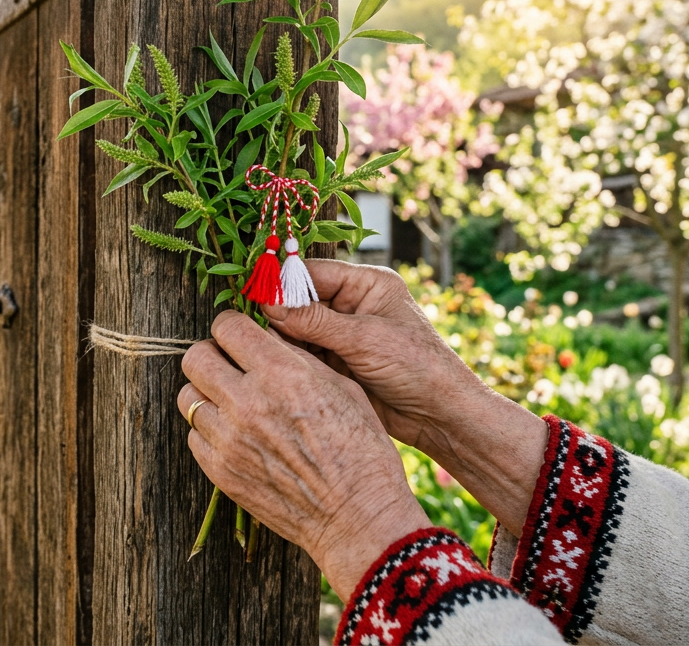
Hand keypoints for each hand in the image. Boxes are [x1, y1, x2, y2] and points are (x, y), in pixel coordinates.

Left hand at [178, 309, 429, 598]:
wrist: (357, 517)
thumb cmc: (361, 450)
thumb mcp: (342, 387)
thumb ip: (296, 358)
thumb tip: (266, 337)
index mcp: (282, 374)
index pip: (227, 327)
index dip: (233, 327)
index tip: (240, 337)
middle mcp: (248, 403)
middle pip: (194, 358)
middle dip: (212, 356)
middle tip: (230, 367)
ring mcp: (229, 440)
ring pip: (187, 398)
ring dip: (207, 394)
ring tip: (231, 403)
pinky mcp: (221, 472)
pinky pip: (195, 437)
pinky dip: (210, 432)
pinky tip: (237, 436)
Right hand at [260, 260, 475, 447]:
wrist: (440, 416)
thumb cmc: (416, 366)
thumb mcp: (364, 339)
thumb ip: (314, 321)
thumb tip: (268, 304)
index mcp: (367, 284)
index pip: (313, 272)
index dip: (281, 282)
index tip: (251, 292)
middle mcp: (353, 305)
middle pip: (301, 300)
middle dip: (278, 312)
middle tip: (248, 323)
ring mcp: (344, 335)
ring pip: (298, 329)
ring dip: (281, 338)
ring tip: (257, 346)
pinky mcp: (337, 362)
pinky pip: (304, 354)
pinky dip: (289, 358)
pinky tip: (272, 364)